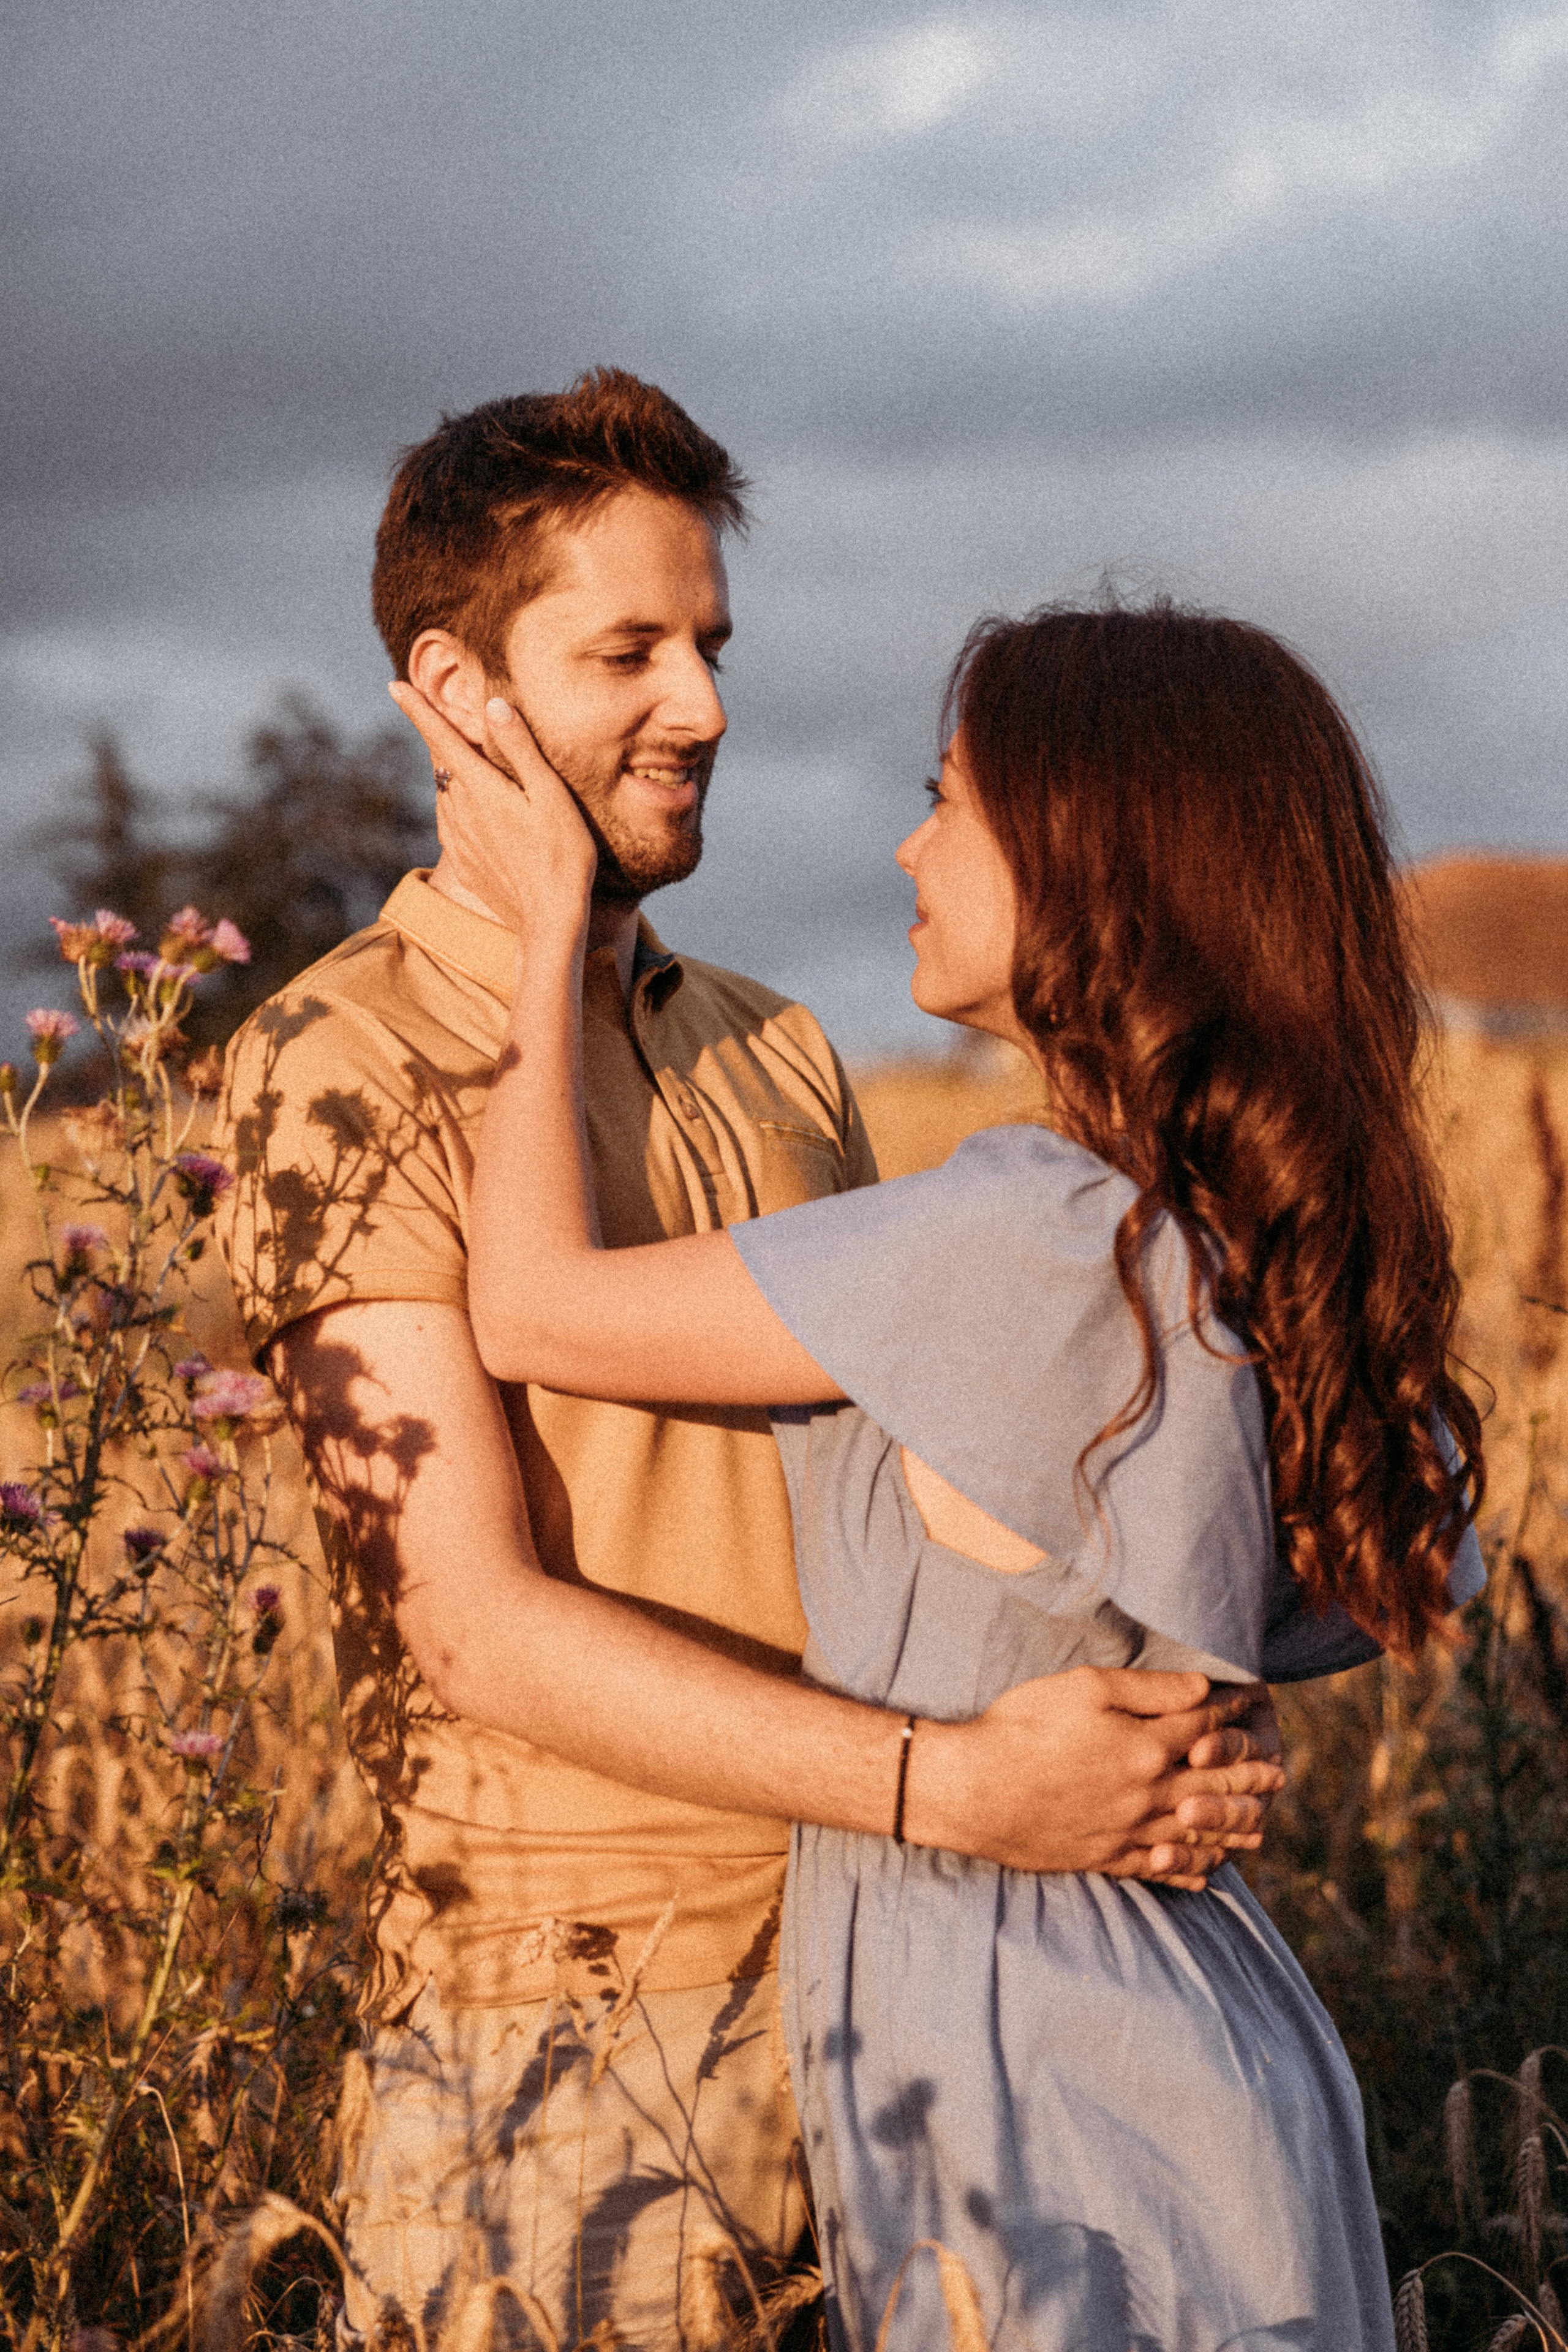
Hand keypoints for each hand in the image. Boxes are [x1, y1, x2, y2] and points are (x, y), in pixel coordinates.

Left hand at [388, 680, 596, 937]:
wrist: (550, 922)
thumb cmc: (563, 855)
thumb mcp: (551, 795)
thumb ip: (521, 748)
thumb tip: (494, 706)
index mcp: (481, 789)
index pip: (440, 738)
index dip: (417, 710)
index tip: (394, 686)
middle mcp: (461, 812)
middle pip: (441, 764)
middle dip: (439, 739)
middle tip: (440, 718)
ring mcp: (459, 840)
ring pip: (444, 793)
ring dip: (448, 773)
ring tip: (462, 761)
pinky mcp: (464, 864)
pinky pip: (451, 823)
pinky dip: (455, 805)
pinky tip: (472, 810)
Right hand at [916, 1667, 1285, 1892]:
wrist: (972, 1789)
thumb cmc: (1022, 1725)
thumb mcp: (1083, 1686)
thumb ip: (1147, 1689)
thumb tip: (1202, 1688)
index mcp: (1145, 1745)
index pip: (1206, 1726)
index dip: (1233, 1711)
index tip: (1254, 1700)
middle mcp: (1146, 1793)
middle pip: (1215, 1785)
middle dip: (1250, 1773)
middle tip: (1279, 1770)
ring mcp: (1127, 1831)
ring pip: (1197, 1833)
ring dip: (1234, 1827)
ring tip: (1260, 1825)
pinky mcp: (1104, 1857)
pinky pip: (1161, 1869)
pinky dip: (1191, 1869)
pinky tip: (1207, 1871)